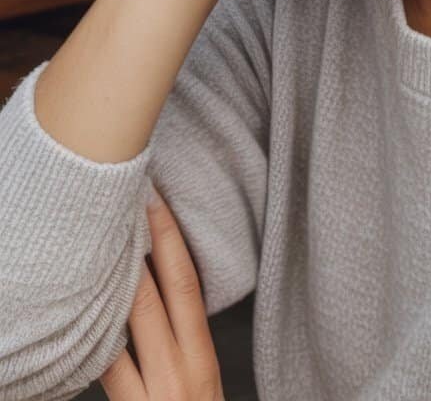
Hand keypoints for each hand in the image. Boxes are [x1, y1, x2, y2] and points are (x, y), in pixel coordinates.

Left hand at [99, 190, 224, 400]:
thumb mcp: (201, 383)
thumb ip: (183, 342)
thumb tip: (157, 285)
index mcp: (201, 360)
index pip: (185, 285)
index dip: (169, 238)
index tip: (154, 199)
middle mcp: (177, 375)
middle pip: (150, 297)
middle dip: (134, 248)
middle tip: (117, 204)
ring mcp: (150, 398)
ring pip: (119, 331)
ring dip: (105, 288)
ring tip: (90, 248)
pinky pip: (103, 370)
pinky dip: (93, 341)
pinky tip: (79, 317)